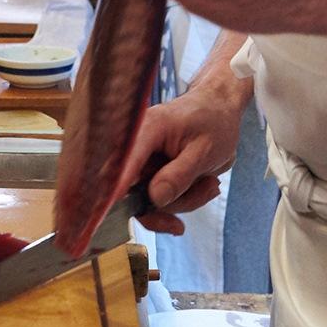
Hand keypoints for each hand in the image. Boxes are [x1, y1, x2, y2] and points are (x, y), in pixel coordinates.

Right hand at [120, 75, 244, 233]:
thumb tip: (155, 198)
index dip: (114, 190)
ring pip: (150, 202)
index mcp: (145, 131)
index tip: (106, 214)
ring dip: (184, 200)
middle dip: (171, 203)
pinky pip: (159, 201)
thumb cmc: (213, 122)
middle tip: (207, 191)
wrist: (219, 112)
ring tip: (210, 181)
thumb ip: (179, 175)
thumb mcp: (204, 150)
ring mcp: (142, 164)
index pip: (122, 166)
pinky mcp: (150, 175)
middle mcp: (136, 148)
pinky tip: (205, 186)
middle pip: (133, 193)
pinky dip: (183, 200)